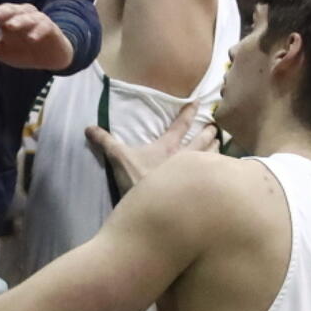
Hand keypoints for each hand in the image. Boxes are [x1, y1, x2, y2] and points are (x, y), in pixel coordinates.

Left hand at [0, 4, 75, 70]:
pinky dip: (37, 32)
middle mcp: (19, 15)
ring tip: (10, 26)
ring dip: (18, 20)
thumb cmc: (23, 50)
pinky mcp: (49, 28)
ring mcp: (35, 20)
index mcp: (5, 19)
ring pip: (26, 16)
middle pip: (7, 10)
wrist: (50, 57)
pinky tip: (32, 38)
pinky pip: (43, 27)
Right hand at [86, 100, 217, 194]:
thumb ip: (105, 142)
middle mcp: (185, 158)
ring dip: (216, 149)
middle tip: (215, 127)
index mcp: (168, 147)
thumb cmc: (138, 180)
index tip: (199, 102)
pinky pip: (214, 177)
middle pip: (202, 141)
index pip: (181, 125)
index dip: (189, 112)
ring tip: (221, 144)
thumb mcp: (119, 159)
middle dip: (209, 133)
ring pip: (211, 157)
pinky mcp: (199, 189)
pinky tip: (222, 173)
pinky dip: (219, 171)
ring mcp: (194, 174)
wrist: (155, 208)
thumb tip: (88, 128)